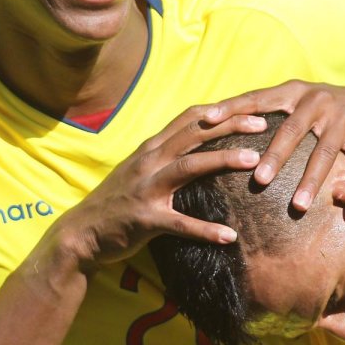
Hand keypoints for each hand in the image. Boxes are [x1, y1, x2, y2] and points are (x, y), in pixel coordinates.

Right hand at [59, 108, 265, 267]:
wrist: (81, 233)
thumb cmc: (116, 202)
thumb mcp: (139, 170)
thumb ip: (165, 155)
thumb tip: (197, 143)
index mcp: (151, 148)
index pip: (189, 119)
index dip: (221, 111)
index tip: (251, 108)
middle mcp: (149, 161)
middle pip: (194, 135)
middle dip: (230, 126)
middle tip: (263, 125)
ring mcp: (146, 189)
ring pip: (189, 167)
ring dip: (223, 161)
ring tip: (254, 162)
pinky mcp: (145, 219)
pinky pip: (180, 224)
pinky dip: (206, 229)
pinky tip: (229, 236)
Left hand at [202, 81, 344, 214]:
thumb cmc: (327, 109)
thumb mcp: (299, 103)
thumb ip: (269, 112)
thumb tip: (219, 123)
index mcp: (293, 92)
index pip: (257, 98)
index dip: (231, 107)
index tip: (206, 119)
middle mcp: (317, 101)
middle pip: (291, 131)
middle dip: (275, 157)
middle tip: (258, 181)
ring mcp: (343, 117)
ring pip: (325, 152)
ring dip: (312, 181)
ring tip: (298, 206)